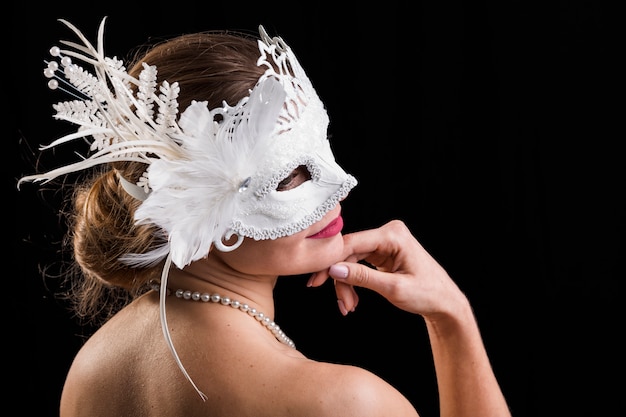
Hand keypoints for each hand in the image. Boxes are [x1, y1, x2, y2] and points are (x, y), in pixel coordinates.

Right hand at [308, 220, 465, 316]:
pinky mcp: (382, 252)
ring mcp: (384, 242)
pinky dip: (353, 282)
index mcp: (393, 235)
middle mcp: (388, 233)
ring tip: (349, 306)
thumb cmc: (428, 294)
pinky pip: (358, 264)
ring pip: (350, 260)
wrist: (445, 303)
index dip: (331, 262)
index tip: (316, 281)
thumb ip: (363, 278)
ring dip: (346, 284)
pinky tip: (352, 299)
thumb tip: (334, 270)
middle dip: (341, 280)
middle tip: (340, 303)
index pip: (352, 243)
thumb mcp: (394, 288)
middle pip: (349, 253)